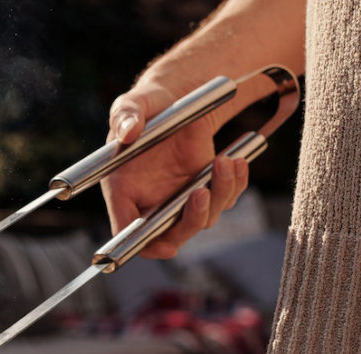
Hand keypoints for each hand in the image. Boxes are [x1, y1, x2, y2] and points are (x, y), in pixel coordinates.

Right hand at [100, 82, 248, 258]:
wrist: (175, 99)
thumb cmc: (146, 107)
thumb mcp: (132, 104)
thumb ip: (126, 116)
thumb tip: (128, 132)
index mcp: (123, 192)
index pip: (129, 233)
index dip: (146, 246)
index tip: (166, 247)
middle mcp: (152, 203)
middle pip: (172, 234)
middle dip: (192, 220)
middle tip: (201, 192)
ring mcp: (181, 199)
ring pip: (205, 217)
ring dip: (220, 194)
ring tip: (225, 162)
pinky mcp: (207, 188)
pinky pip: (226, 198)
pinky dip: (236, 183)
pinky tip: (237, 161)